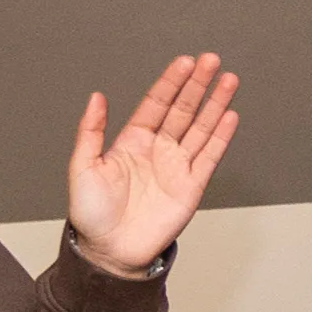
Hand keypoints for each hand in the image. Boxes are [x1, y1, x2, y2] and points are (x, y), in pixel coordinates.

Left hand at [66, 56, 238, 276]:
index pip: (156, 104)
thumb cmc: (91, 214)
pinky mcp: (191, 187)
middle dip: (197, 85)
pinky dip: (221, 137)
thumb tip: (97, 98)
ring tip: (228, 80)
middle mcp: (158, 150)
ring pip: (201, 128)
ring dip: (215, 104)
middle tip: (210, 60)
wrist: (109, 252)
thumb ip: (91, 131)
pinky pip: (210, 157)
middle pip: (183, 110)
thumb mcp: (82, 167)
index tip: (184, 62)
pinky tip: (230, 116)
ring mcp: (177, 167)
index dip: (171, 82)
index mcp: (132, 142)